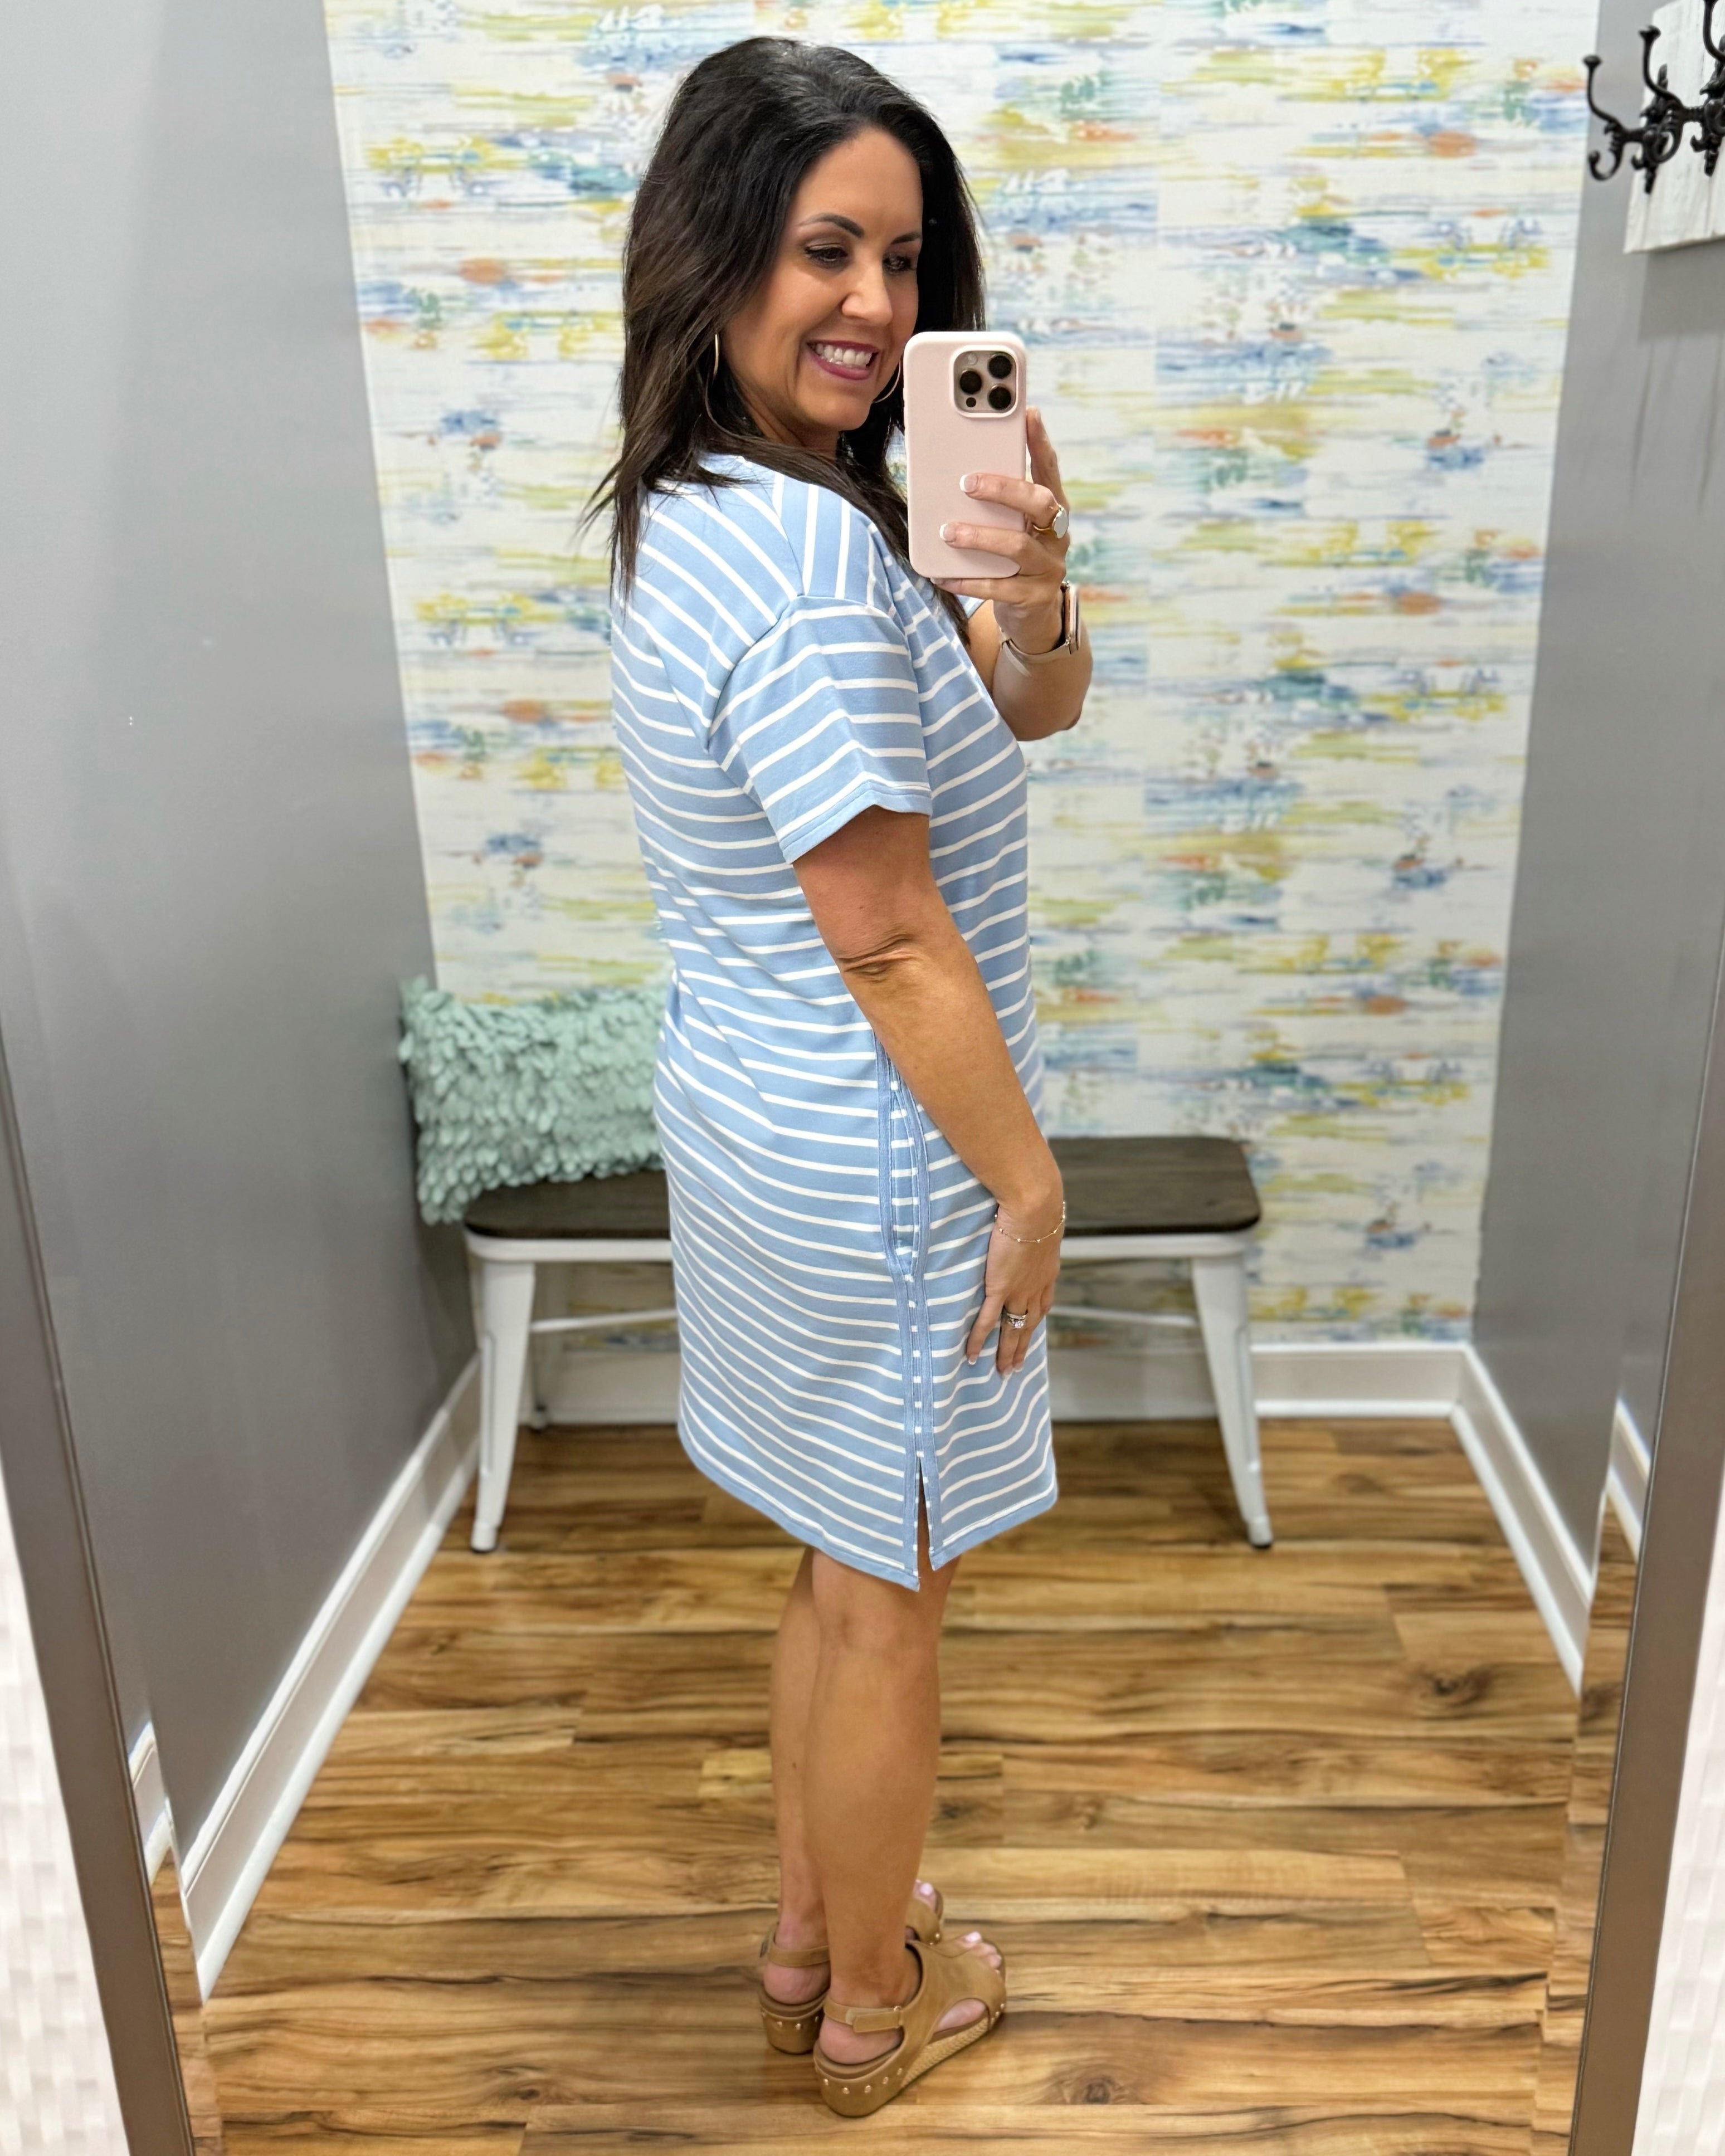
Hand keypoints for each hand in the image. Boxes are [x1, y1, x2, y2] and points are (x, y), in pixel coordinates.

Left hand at [936, 406, 1070, 654]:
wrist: (1030, 617)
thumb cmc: (1011, 559)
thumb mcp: (1010, 526)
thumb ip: (995, 504)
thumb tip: (953, 472)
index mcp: (1052, 509)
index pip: (1050, 469)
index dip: (1041, 442)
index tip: (1029, 414)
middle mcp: (1057, 535)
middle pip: (1040, 503)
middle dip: (1004, 489)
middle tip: (967, 483)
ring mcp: (1049, 567)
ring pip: (1019, 546)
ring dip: (981, 536)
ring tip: (948, 531)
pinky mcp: (1034, 597)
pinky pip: (1000, 588)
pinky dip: (969, 581)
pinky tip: (943, 576)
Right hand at [964, 1186, 1064, 1376]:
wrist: (1035, 1207)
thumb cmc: (1037, 1206)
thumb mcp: (1041, 1224)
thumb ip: (1033, 1233)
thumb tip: (1027, 1225)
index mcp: (1047, 1274)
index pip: (1042, 1304)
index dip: (1035, 1320)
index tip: (1030, 1332)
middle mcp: (1036, 1288)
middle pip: (1029, 1325)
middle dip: (1022, 1346)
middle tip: (1015, 1367)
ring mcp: (1019, 1292)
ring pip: (1012, 1329)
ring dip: (1007, 1351)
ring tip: (1002, 1371)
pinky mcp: (1001, 1289)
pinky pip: (988, 1321)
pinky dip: (980, 1340)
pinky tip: (972, 1355)